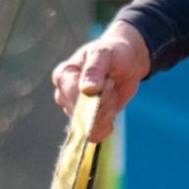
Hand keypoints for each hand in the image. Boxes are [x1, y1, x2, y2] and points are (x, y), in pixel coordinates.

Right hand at [51, 20, 151, 142]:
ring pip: (88, 125)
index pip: (72, 94)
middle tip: (112, 86)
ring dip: (106, 114)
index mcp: (63, 75)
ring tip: (112, 95)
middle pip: (80, 112)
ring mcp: (72, 109)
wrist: (125, 63)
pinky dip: (105, 127)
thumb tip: (86, 90)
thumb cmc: (112, 53)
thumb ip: (94, 69)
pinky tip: (111, 116)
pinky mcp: (84, 121)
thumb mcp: (105, 54)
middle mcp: (63, 94)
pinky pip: (92, 135)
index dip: (94, 94)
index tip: (109, 83)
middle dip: (102, 104)